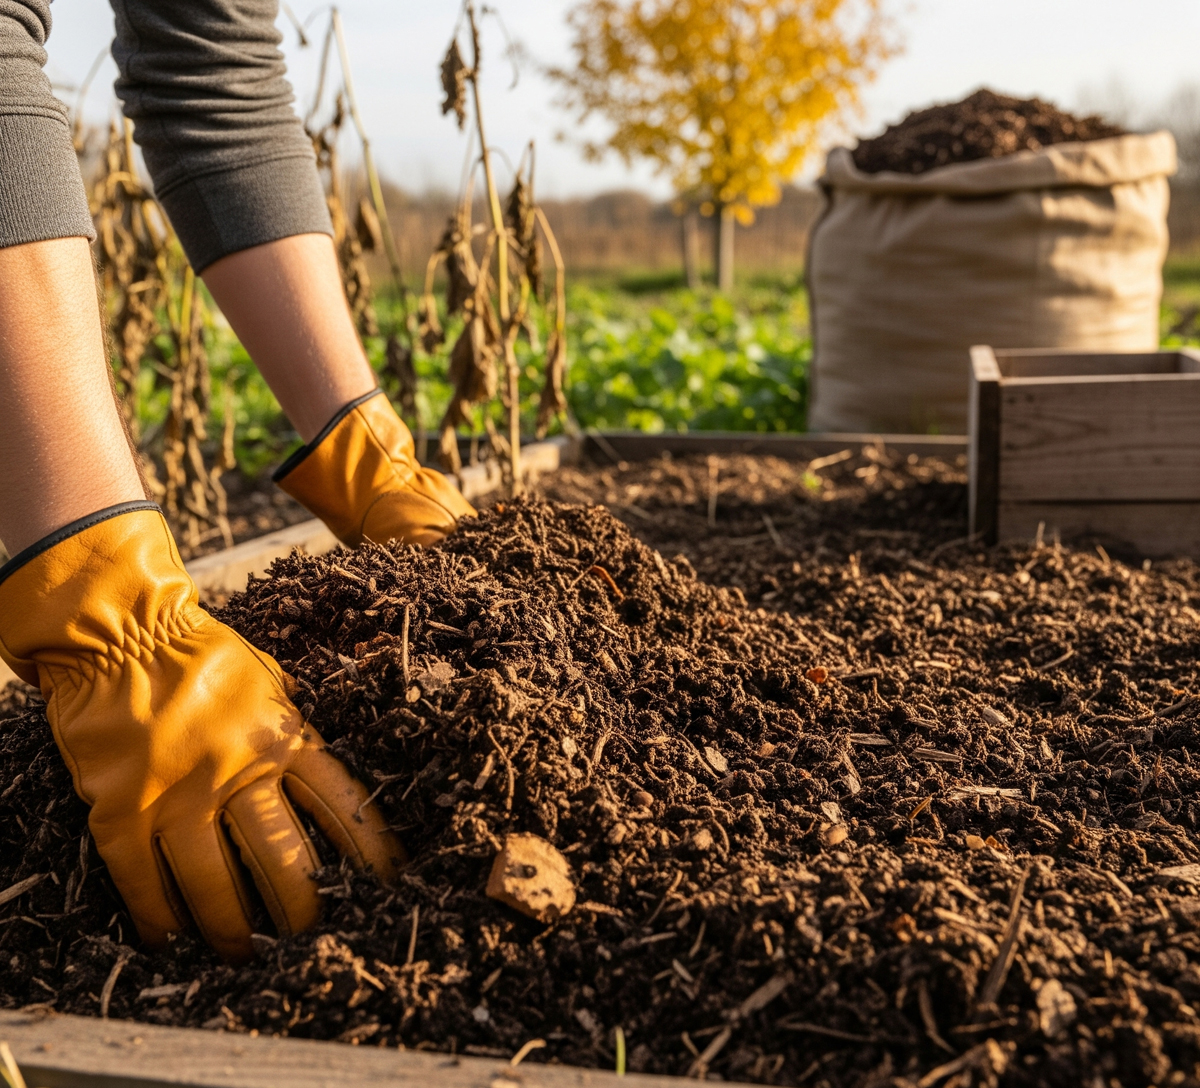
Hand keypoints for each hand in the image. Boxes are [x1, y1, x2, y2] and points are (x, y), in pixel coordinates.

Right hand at [0, 504, 400, 961]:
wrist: (120, 633)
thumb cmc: (202, 656)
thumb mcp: (269, 681)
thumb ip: (294, 727)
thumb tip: (328, 764)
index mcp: (285, 737)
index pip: (343, 806)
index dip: (369, 852)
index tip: (386, 885)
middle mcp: (239, 770)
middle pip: (284, 861)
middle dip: (302, 910)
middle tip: (309, 938)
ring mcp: (178, 793)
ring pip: (215, 885)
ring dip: (232, 931)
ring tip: (243, 956)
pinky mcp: (121, 809)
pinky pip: (143, 881)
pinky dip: (157, 919)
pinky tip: (168, 941)